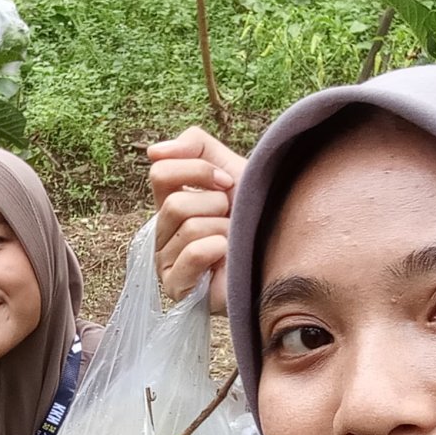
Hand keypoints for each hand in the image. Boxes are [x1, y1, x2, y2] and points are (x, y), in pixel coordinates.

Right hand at [149, 127, 244, 314]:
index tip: (227, 182)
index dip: (198, 172)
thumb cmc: (255, 217)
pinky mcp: (177, 287)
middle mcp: (163, 232)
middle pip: (174, 204)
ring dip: (223, 230)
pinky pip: (193, 254)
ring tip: (232, 242)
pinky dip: (219, 250)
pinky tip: (228, 258)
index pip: (160, 173)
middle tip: (232, 219)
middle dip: (215, 206)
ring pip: (189, 228)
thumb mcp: (230, 169)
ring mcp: (166, 262)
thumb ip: (196, 147)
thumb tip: (154, 151)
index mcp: (170, 203)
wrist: (281, 256)